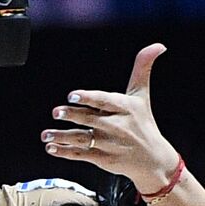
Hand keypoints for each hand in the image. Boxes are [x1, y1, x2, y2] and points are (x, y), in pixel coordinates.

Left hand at [40, 43, 180, 193]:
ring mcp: (108, 143)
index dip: (88, 98)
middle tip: (56, 112)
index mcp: (124, 107)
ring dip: (61, 136)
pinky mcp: (102, 158)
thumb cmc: (144, 123)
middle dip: (71, 115)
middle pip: (89, 119)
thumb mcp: (142, 95)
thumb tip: (158, 46)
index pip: (104, 101)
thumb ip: (143, 68)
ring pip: (81, 138)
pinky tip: (51, 148)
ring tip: (46, 135)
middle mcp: (116, 125)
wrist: (153, 160)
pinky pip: (80, 154)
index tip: (72, 95)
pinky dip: (65, 152)